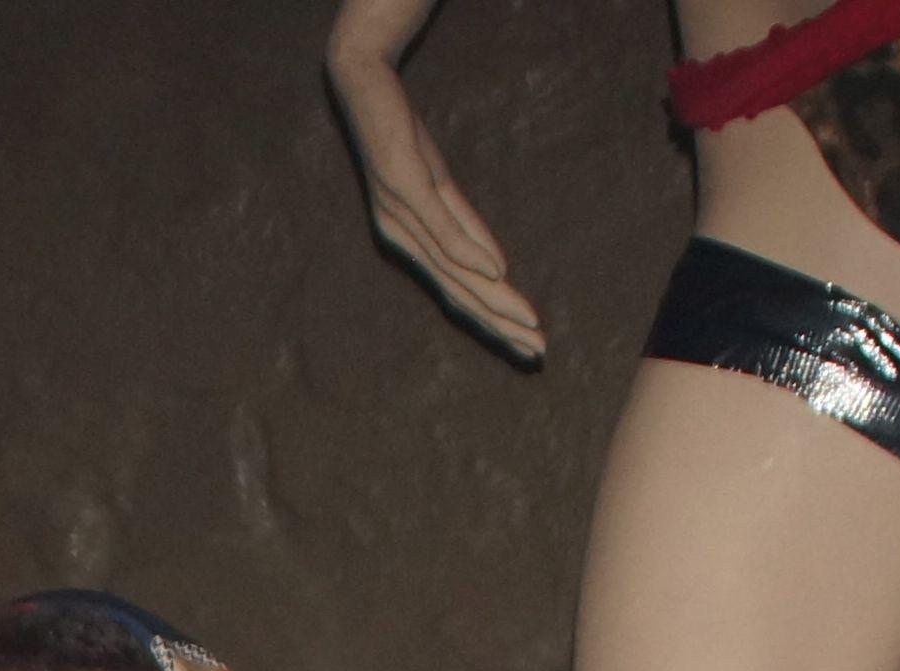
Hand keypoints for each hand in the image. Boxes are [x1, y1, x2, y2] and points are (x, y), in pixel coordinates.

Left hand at [326, 0, 544, 362]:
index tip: (527, 345)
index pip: (456, 294)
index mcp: (410, 244)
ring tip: (525, 322)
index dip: (492, 321)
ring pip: (454, 269)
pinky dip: (470, 251)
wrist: (362, 89)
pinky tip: (495, 272)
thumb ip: (468, 228)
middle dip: (499, 324)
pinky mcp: (404, 185)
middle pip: (457, 293)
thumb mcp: (441, 186)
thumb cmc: (400, 138)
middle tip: (536, 351)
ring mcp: (402, 215)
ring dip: (493, 299)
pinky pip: (441, 227)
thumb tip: (498, 269)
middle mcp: (403, 240)